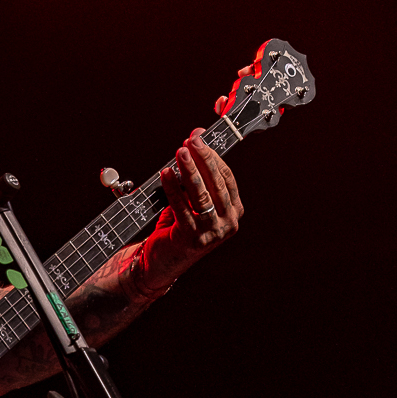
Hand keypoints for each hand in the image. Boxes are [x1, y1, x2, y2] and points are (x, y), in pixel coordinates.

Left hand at [140, 129, 242, 288]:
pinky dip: (173, 188)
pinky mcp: (193, 239)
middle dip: (203, 159)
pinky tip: (166, 173)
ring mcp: (212, 233)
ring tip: (180, 153)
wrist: (163, 261)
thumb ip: (194, 173)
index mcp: (233, 212)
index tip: (199, 139)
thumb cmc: (178, 227)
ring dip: (190, 171)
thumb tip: (196, 136)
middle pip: (216, 184)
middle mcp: (228, 223)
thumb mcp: (190, 200)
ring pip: (202, 195)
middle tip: (191, 142)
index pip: (226, 178)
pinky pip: (182, 208)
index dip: (213, 156)